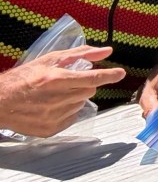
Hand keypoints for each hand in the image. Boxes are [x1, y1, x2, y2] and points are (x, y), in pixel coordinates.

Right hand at [0, 46, 124, 137]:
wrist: (0, 102)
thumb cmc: (25, 77)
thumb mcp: (50, 60)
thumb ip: (81, 54)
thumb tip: (107, 51)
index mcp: (55, 79)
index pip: (91, 79)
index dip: (108, 75)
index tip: (121, 73)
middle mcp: (56, 99)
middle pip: (88, 91)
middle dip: (84, 85)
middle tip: (68, 82)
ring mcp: (53, 117)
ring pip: (81, 104)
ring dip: (75, 97)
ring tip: (56, 94)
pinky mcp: (50, 130)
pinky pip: (72, 118)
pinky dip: (68, 111)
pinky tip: (53, 106)